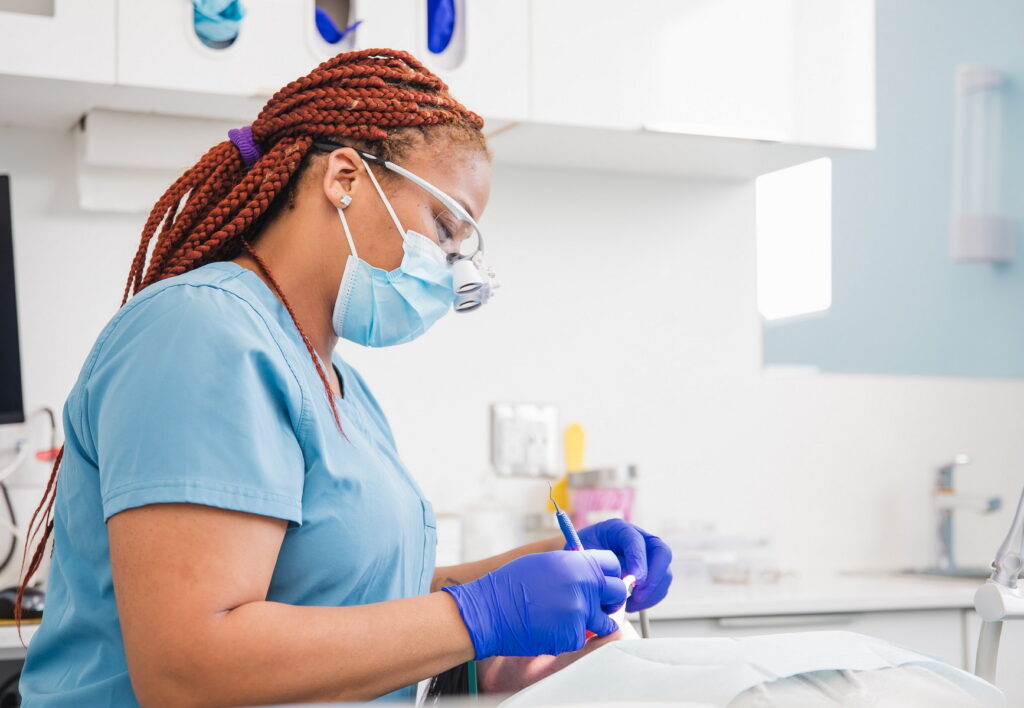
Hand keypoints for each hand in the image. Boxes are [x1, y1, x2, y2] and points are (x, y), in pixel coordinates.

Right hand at [442, 550, 626, 658]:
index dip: (609, 574)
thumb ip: (572, 565)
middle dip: (609, 599)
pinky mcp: (573, 636)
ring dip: (594, 622)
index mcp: (577, 562)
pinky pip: (583, 638)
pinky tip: (551, 630)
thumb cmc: (510, 585)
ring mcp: (580, 611)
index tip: (602, 582)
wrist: (489, 611)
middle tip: (594, 604)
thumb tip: (590, 571)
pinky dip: (571, 637)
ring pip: (606, 621)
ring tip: (569, 619)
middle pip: (618, 592)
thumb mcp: (545, 562)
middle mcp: (584, 584)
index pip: (613, 565)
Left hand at [571, 519, 672, 611]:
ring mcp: (648, 555)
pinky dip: (651, 598)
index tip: (634, 581)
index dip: (638, 559)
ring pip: (665, 572)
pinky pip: (661, 586)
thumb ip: (604, 565)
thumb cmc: (578, 559)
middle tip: (638, 596)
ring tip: (631, 604)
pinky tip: (632, 604)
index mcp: (618, 529)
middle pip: (661, 552)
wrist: (579, 565)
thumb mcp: (584, 557)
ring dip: (652, 592)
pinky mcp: (651, 571)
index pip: (636, 539)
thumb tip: (625, 580)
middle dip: (654, 577)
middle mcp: (638, 538)